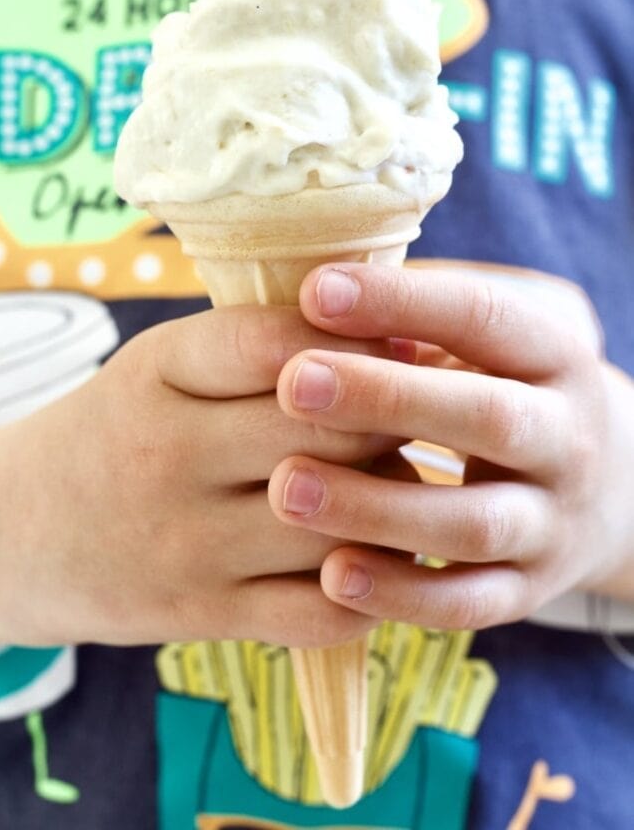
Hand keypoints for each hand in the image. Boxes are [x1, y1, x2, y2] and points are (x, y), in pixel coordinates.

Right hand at [0, 306, 397, 648]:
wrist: (22, 532)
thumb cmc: (117, 430)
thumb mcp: (161, 365)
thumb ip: (256, 345)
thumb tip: (391, 335)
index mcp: (159, 372)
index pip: (277, 344)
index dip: (358, 340)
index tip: (403, 338)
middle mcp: (169, 454)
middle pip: (325, 433)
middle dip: (391, 419)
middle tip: (422, 411)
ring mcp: (187, 542)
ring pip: (338, 523)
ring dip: (391, 501)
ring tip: (401, 478)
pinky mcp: (203, 614)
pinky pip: (322, 610)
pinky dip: (371, 585)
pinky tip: (374, 553)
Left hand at [268, 263, 633, 628]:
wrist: (607, 482)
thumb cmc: (508, 381)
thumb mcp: (496, 326)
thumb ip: (424, 303)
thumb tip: (320, 284)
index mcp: (555, 352)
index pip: (485, 317)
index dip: (402, 303)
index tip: (315, 291)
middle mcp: (568, 436)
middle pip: (489, 419)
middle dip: (387, 400)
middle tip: (293, 384)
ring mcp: (553, 520)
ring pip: (473, 523)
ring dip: (378, 508)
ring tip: (287, 488)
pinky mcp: (528, 589)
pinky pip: (469, 604)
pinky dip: (402, 595)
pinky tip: (331, 577)